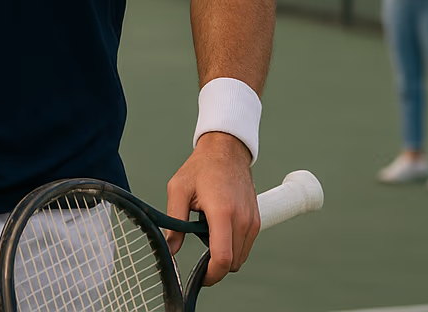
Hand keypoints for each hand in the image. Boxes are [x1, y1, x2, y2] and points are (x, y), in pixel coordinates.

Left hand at [164, 132, 259, 285]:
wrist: (226, 150)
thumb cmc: (201, 167)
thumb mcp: (178, 189)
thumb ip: (174, 221)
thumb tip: (170, 249)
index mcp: (223, 212)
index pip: (223, 258)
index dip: (211, 275)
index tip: (199, 277)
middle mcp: (242, 219)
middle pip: (233, 263)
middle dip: (215, 266)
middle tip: (198, 251)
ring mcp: (252, 221)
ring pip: (241, 257)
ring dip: (225, 255)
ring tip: (207, 232)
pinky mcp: (256, 220)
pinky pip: (246, 245)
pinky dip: (233, 246)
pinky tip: (219, 228)